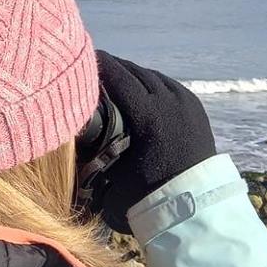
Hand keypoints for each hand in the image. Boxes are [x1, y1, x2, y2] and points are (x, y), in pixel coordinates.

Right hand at [92, 50, 216, 232]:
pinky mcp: (195, 108)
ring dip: (132, 75)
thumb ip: (91, 153)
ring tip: (113, 77)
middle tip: (92, 66)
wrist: (196, 210)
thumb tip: (69, 141)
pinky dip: (150, 84)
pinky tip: (139, 89)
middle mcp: (170, 101)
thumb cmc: (148, 196)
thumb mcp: (111, 177)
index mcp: (149, 114)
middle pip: (135, 72)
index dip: (98, 64)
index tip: (81, 56)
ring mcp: (186, 102)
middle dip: (113, 67)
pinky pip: (167, 86)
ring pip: (152, 76)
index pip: (118, 76)